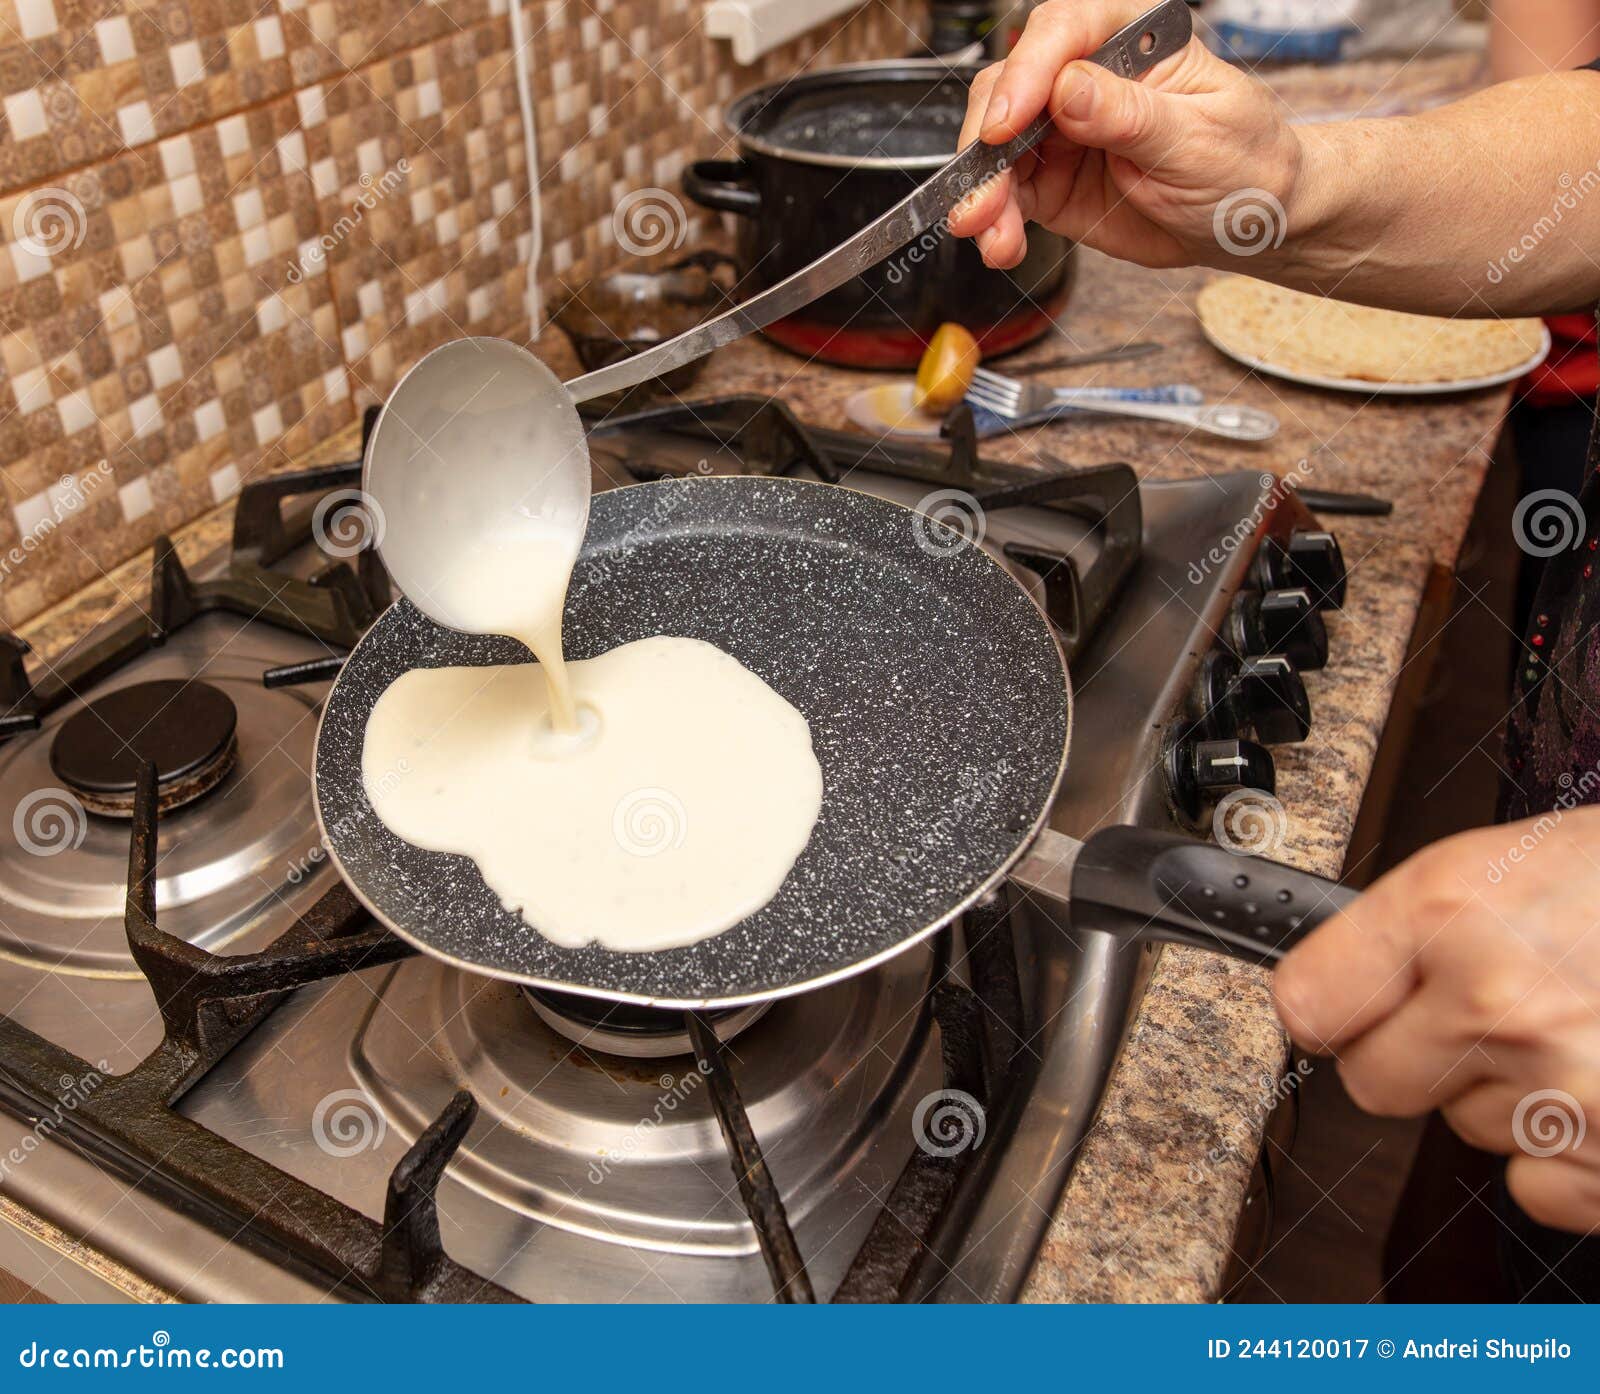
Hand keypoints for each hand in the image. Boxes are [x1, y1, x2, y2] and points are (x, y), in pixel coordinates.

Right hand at [947, 0, 1303, 272]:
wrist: (1246, 223)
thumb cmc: (1242, 162)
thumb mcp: (1197, 138)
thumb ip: (1131, 115)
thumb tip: (1069, 88)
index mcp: (1133, 39)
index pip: (1065, 32)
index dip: (1027, 72)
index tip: (1008, 124)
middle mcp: (1087, 77)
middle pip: (1010, 88)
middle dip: (987, 144)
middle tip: (982, 198)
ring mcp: (1062, 131)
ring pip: (996, 147)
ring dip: (983, 193)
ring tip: (991, 237)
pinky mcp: (1050, 181)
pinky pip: (1007, 195)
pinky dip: (995, 222)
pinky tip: (1001, 246)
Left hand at [1273, 807, 1599, 1232]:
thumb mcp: (1515, 859)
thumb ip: (1415, 929)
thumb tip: (1333, 988)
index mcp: (1453, 911)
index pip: (1309, 1001)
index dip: (1329, 1006)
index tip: (1342, 1007)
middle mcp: (1498, 1003)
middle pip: (1374, 1082)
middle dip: (1415, 1056)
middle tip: (1484, 1015)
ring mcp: (1564, 1092)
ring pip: (1466, 1131)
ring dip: (1509, 1097)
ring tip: (1585, 1030)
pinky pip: (1538, 1188)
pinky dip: (1571, 1157)